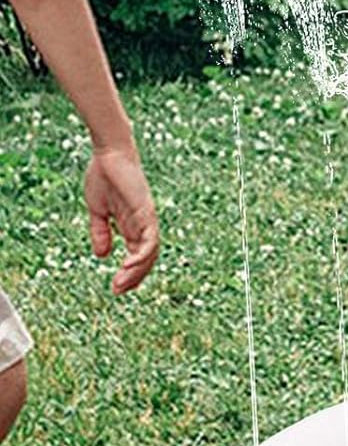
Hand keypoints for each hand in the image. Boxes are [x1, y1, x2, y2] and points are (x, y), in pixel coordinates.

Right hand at [84, 144, 159, 293]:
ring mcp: (147, 217)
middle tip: (118, 291)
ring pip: (151, 251)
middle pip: (147, 257)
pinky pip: (149, 238)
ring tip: (122, 284)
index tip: (118, 287)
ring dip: (138, 270)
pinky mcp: (146, 211)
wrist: (109, 154)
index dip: (131, 272)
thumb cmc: (105, 178)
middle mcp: (144, 223)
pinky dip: (142, 254)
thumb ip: (101, 232)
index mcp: (133, 224)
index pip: (139, 253)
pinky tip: (129, 266)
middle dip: (135, 277)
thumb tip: (102, 255)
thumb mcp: (99, 211)